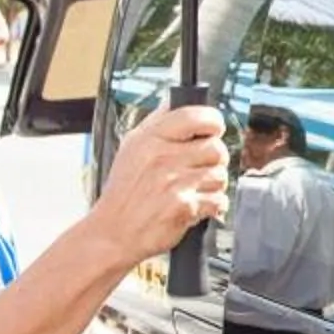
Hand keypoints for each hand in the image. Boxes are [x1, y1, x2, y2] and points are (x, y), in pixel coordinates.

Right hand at [94, 105, 231, 258]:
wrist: (112, 233)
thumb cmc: (124, 193)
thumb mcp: (131, 148)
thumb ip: (156, 123)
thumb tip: (176, 100)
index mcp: (150, 138)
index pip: (195, 115)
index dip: (213, 121)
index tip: (215, 128)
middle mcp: (163, 157)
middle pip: (216, 147)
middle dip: (215, 159)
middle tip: (203, 166)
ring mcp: (174, 182)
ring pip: (220, 174)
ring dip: (213, 184)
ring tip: (196, 188)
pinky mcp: (184, 206)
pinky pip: (218, 200)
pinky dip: (213, 206)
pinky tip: (196, 205)